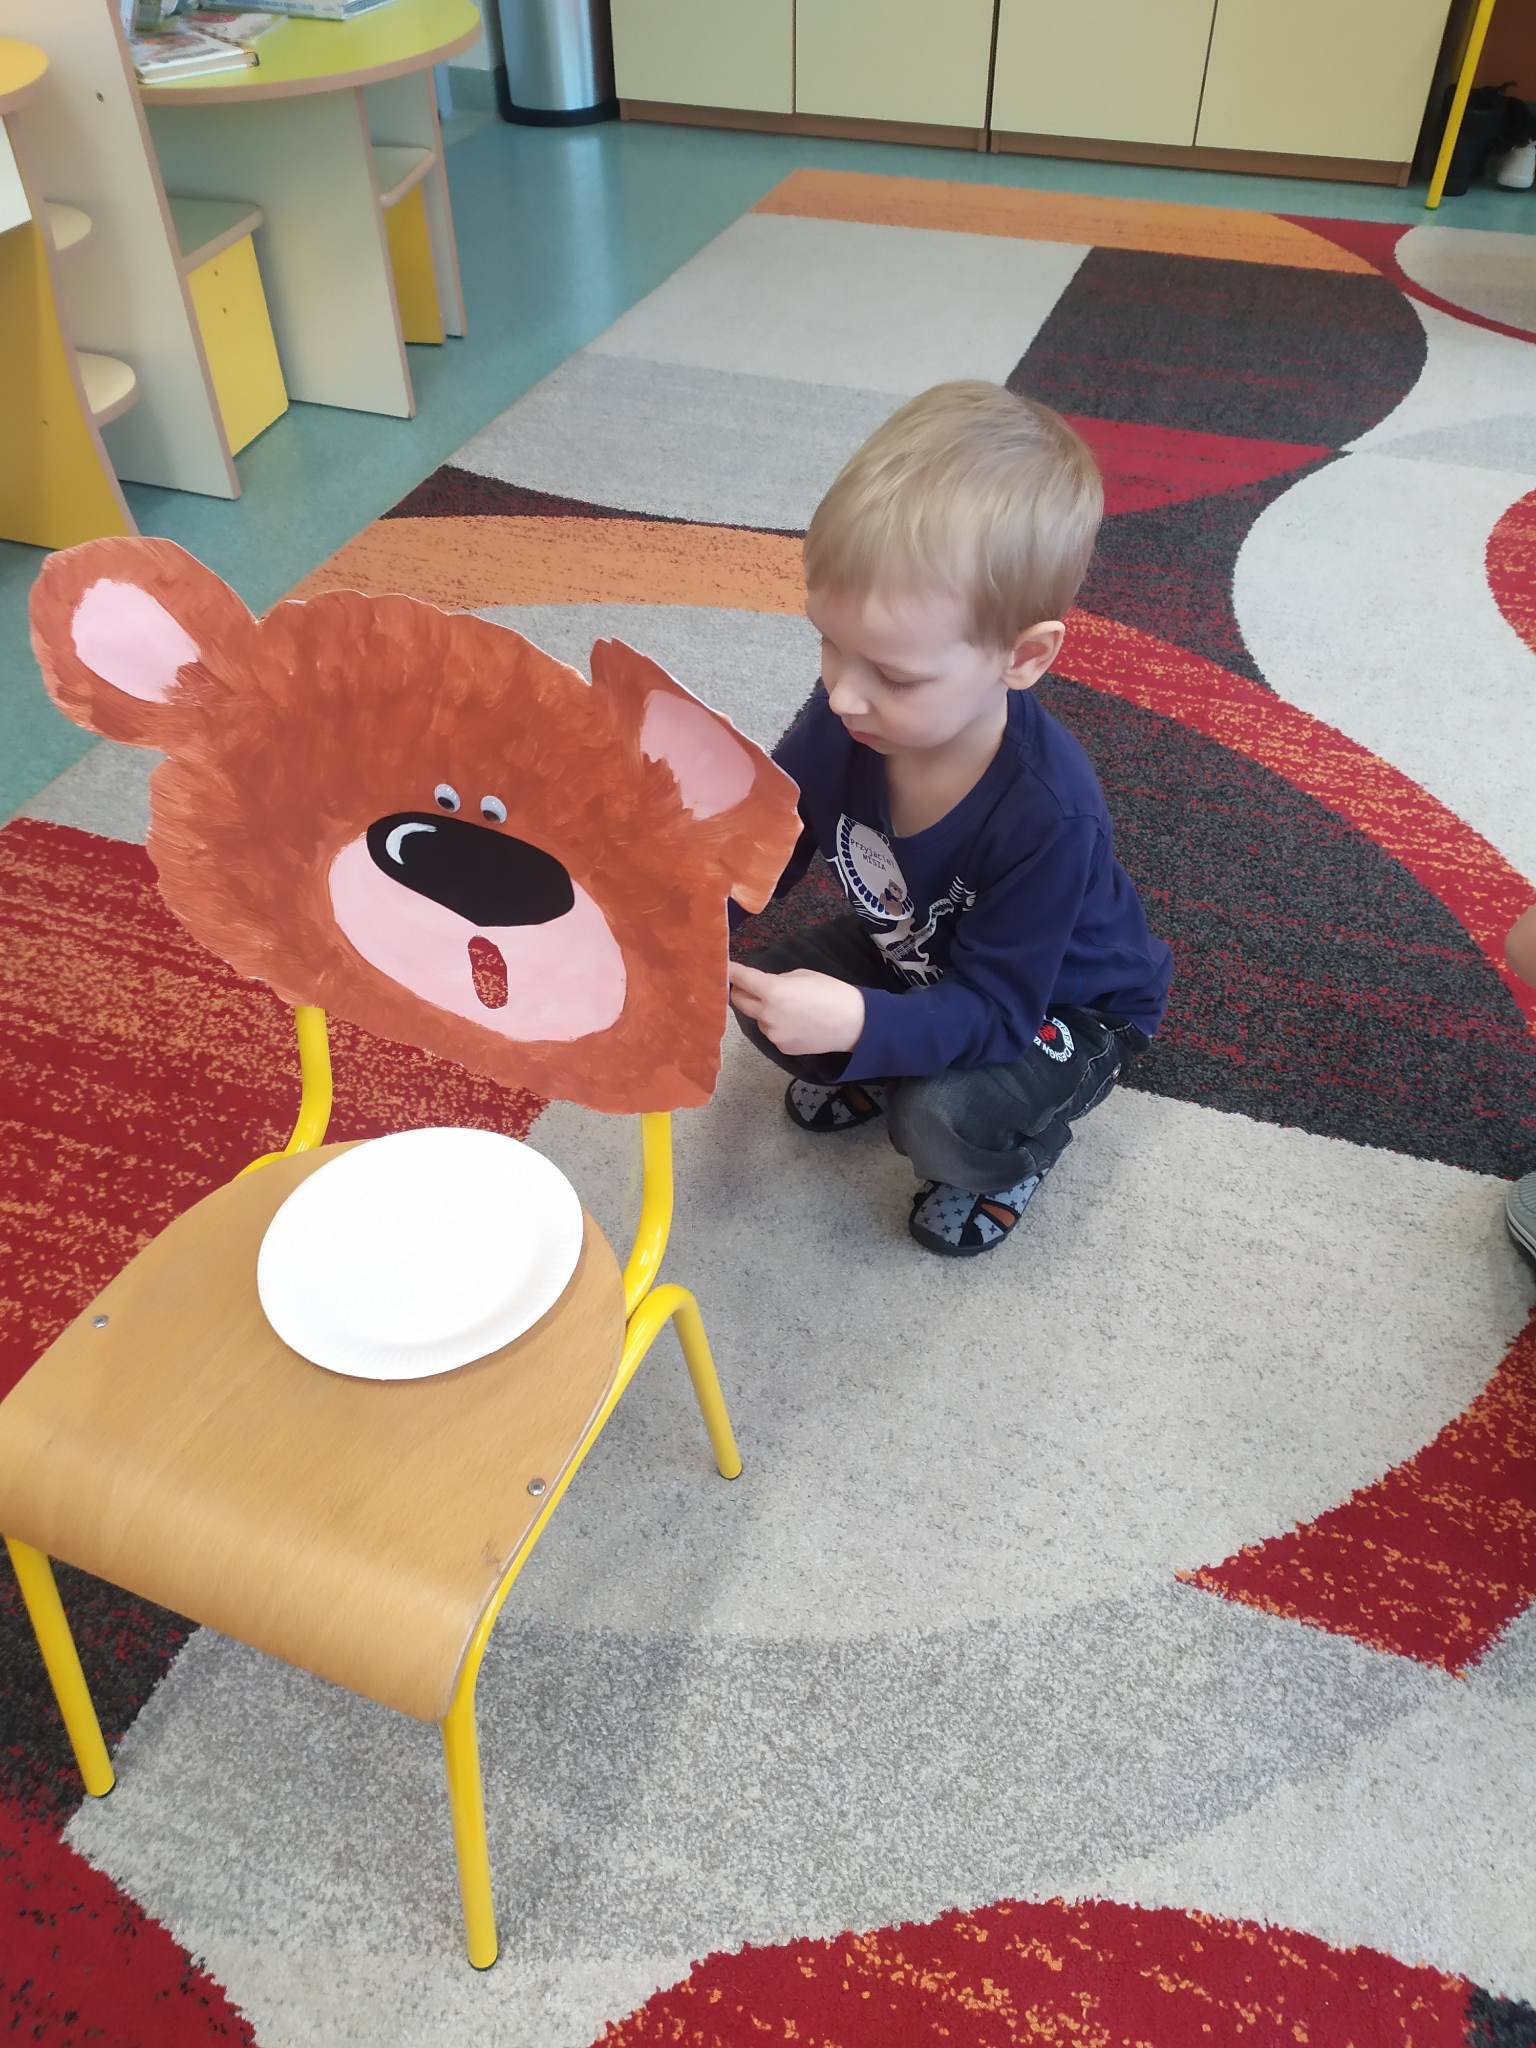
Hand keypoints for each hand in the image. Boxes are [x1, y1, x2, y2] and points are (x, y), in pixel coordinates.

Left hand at [728, 964, 865, 1056]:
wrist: (853, 1024)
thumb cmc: (831, 992)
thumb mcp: (802, 975)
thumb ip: (776, 980)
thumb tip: (762, 986)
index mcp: (772, 991)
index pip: (741, 979)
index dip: (730, 971)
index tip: (722, 967)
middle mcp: (767, 1015)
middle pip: (738, 1002)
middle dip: (740, 992)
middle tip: (750, 986)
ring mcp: (772, 1034)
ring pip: (756, 1018)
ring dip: (762, 1010)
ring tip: (789, 1008)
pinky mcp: (781, 1048)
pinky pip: (771, 1032)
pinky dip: (776, 1025)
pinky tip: (797, 1023)